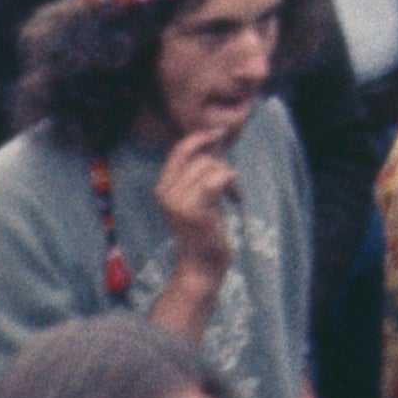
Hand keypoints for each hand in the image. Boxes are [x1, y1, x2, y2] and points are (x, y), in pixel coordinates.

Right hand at [156, 131, 240, 285]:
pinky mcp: (195, 211)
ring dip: (228, 176)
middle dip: (220, 163)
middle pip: (201, 156)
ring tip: (230, 195)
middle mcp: (165, 192)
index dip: (200, 137)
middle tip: (227, 181)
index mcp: (162, 186)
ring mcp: (178, 202)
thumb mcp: (195, 192)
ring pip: (212, 166)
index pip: (179, 149)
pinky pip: (217, 179)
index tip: (219, 134)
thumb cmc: (203, 226)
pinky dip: (231, 182)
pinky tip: (235, 197)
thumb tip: (214, 136)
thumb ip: (199, 167)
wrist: (201, 263)